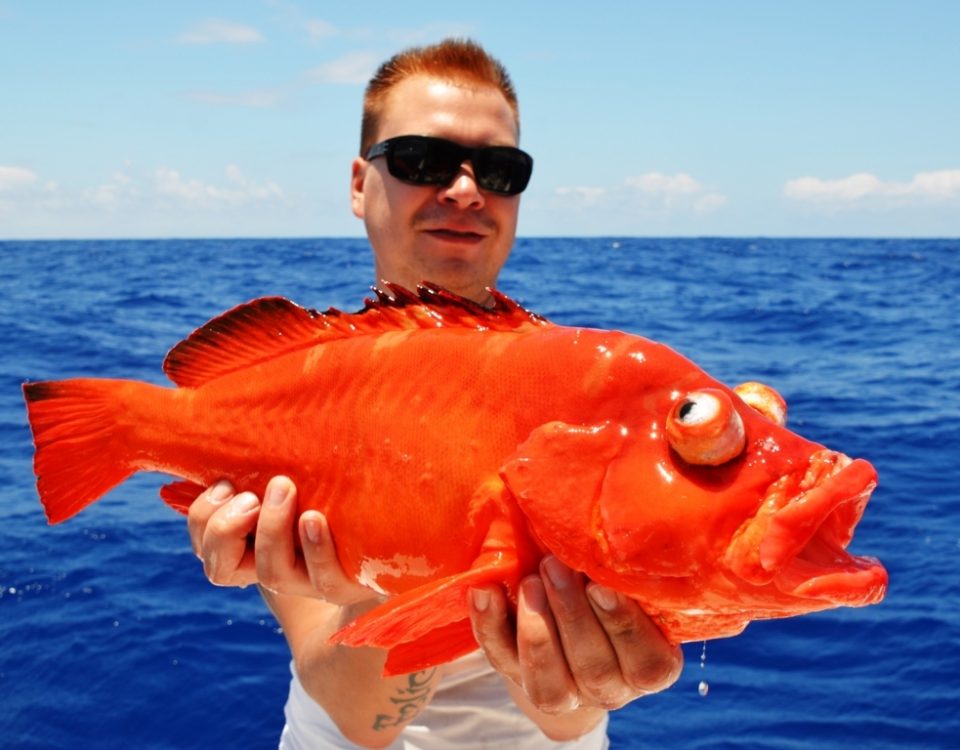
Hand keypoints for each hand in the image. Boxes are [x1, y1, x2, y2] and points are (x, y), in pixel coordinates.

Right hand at [186, 476, 375, 605]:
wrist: (384, 545)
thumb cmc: (334, 493)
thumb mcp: (296, 477)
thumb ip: (264, 461)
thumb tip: (228, 407)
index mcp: (249, 546)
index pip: (205, 545)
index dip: (204, 517)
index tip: (227, 482)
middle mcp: (273, 568)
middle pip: (221, 568)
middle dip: (225, 526)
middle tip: (251, 494)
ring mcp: (308, 582)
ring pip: (273, 573)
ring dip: (271, 529)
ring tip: (284, 487)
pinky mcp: (346, 584)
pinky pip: (325, 578)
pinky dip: (317, 548)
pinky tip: (315, 518)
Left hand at [469, 556, 681, 713]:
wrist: (566, 616)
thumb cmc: (606, 582)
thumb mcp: (624, 578)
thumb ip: (623, 565)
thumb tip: (616, 520)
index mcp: (649, 665)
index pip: (647, 664)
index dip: (624, 627)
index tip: (600, 585)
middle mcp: (610, 687)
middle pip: (595, 669)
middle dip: (572, 615)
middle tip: (554, 565)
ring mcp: (564, 694)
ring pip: (551, 685)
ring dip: (537, 632)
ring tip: (529, 583)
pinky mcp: (520, 680)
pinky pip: (502, 661)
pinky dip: (490, 626)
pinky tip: (485, 592)